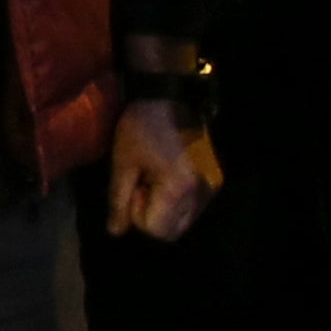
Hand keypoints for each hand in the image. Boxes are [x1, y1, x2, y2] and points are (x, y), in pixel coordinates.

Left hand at [107, 100, 217, 240]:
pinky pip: (193, 207)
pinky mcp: (215, 181)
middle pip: (172, 232)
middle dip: (151, 217)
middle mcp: (201, 194)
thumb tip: (115, 232)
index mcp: (178, 189)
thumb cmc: (141, 126)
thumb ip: (118, 200)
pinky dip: (177, 202)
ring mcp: (211, 189)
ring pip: (183, 222)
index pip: (156, 230)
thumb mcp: (123, 162)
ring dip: (164, 210)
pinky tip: (167, 176)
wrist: (170, 97)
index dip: (137, 214)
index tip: (135, 186)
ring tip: (154, 178)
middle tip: (143, 184)